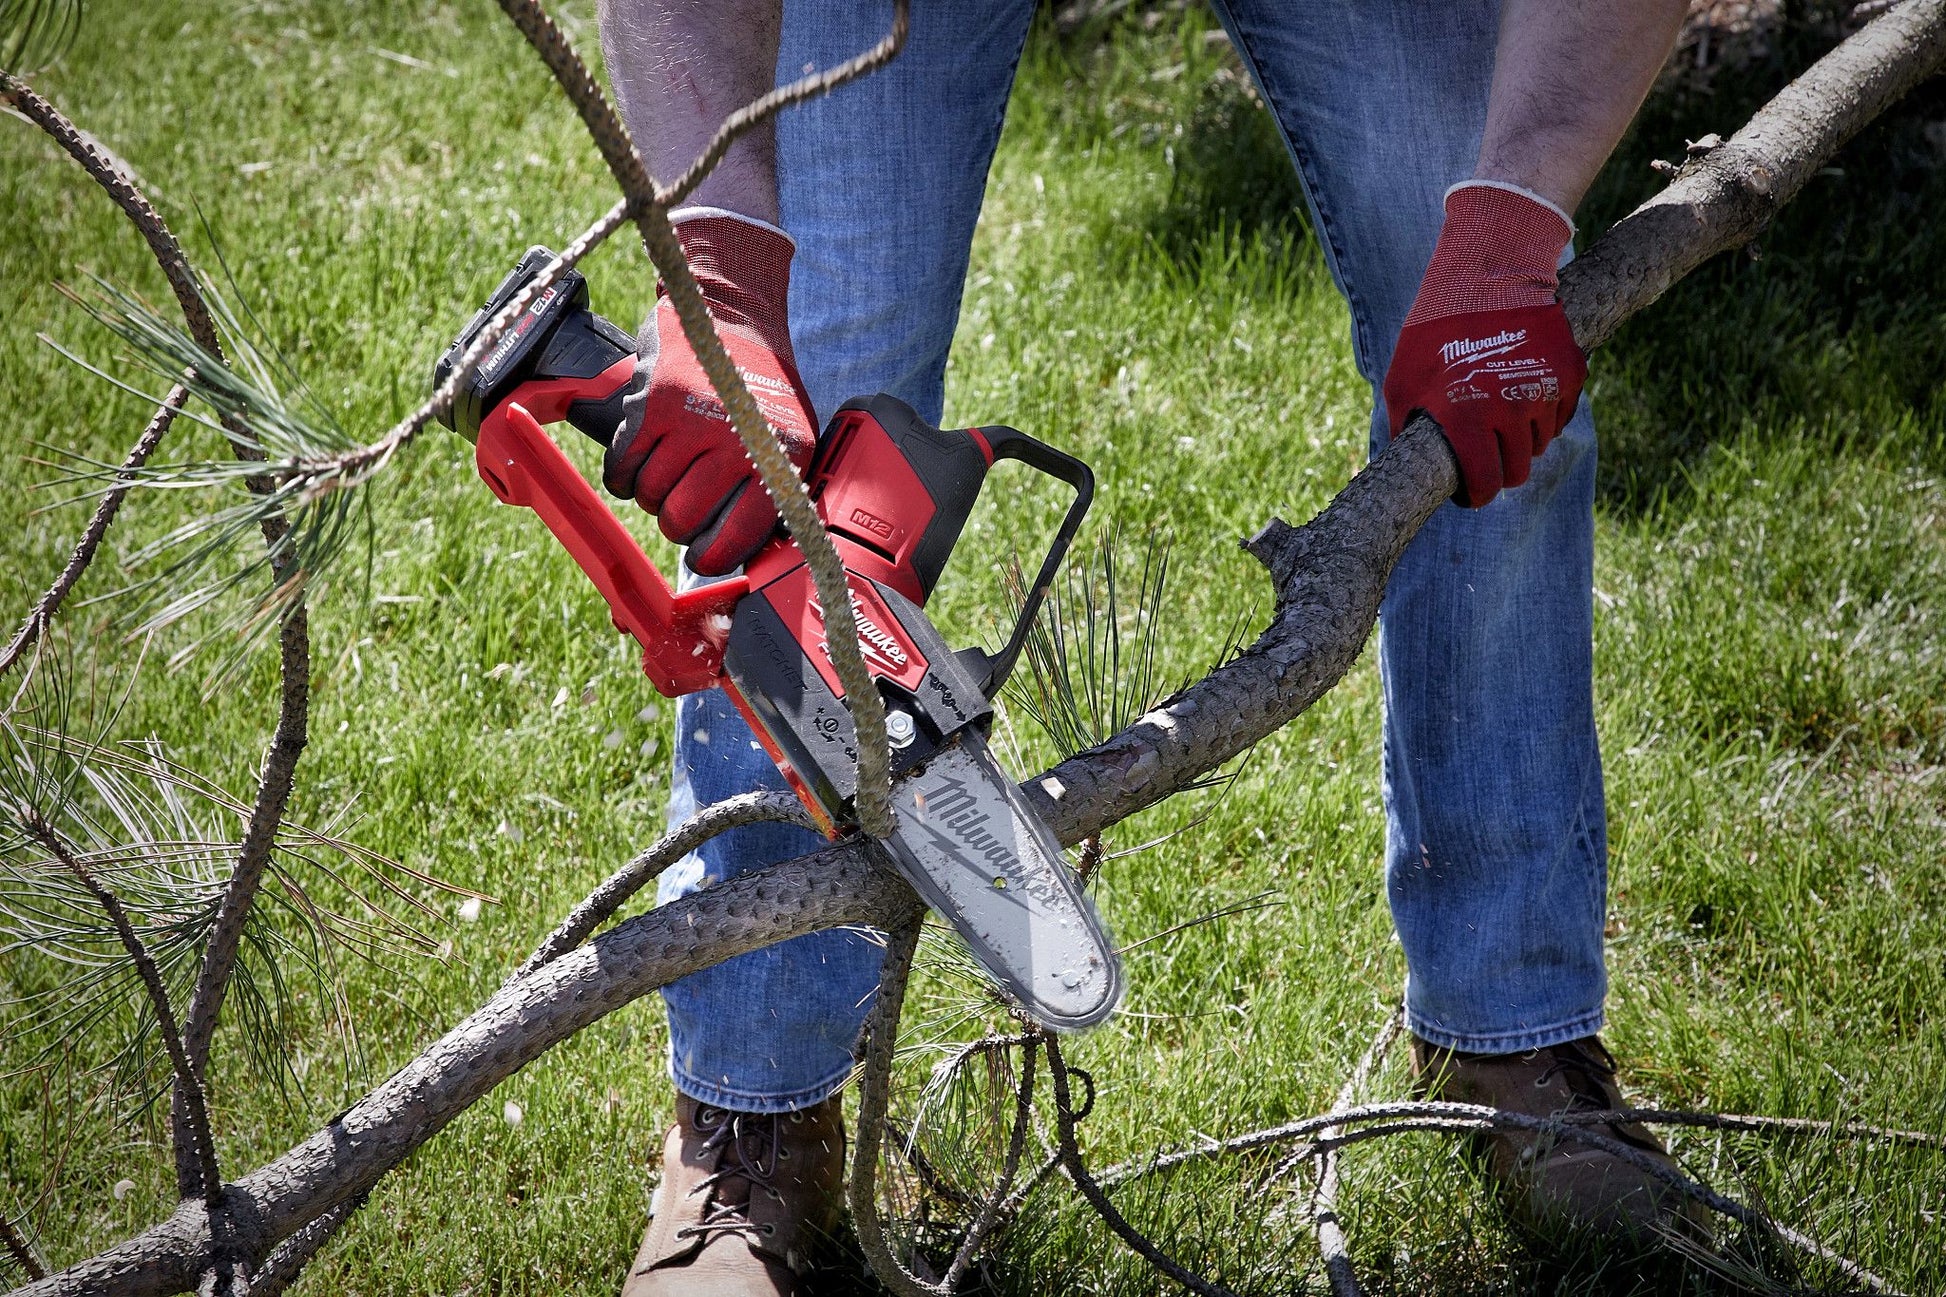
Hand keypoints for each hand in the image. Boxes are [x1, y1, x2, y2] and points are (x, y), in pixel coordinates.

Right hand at [604, 210, 817, 574]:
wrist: (731, 315)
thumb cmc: (759, 389)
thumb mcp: (787, 439)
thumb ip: (769, 493)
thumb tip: (739, 557)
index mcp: (779, 457)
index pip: (735, 536)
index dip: (712, 558)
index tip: (702, 558)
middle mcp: (736, 442)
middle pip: (681, 521)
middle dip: (676, 524)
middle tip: (681, 509)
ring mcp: (691, 422)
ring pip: (648, 495)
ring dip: (650, 495)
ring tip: (666, 476)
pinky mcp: (651, 404)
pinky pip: (621, 466)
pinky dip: (622, 476)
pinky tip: (637, 466)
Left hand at [1382, 182, 1586, 507]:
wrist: (1488, 275)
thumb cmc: (1436, 329)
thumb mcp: (1403, 379)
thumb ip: (1401, 426)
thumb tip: (1396, 459)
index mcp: (1468, 421)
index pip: (1484, 485)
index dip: (1476, 495)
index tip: (1471, 492)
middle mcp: (1511, 412)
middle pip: (1518, 471)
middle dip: (1501, 471)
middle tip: (1487, 457)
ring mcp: (1545, 393)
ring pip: (1540, 443)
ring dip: (1522, 440)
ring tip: (1500, 418)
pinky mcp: (1570, 374)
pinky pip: (1560, 414)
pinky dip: (1545, 414)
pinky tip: (1523, 396)